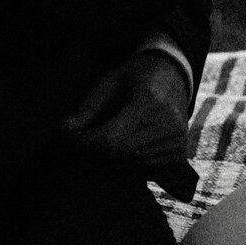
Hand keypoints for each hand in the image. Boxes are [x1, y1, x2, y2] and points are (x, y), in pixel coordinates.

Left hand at [61, 50, 191, 171]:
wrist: (172, 76)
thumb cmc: (135, 78)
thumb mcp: (109, 83)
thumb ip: (88, 108)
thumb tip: (65, 131)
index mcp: (149, 101)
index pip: (110, 139)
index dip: (85, 144)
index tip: (71, 139)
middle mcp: (167, 123)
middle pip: (119, 154)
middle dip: (94, 153)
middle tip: (82, 145)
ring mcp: (177, 140)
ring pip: (131, 164)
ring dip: (112, 159)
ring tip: (103, 144)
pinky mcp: (180, 153)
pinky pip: (145, 168)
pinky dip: (130, 162)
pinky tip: (126, 146)